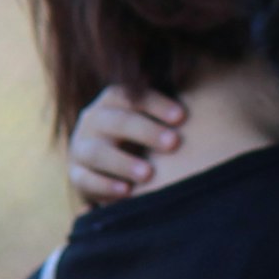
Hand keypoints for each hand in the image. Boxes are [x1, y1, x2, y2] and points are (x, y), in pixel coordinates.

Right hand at [69, 84, 186, 203]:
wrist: (110, 166)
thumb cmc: (147, 137)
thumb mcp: (155, 118)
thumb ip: (172, 109)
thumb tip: (202, 85)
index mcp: (113, 100)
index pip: (132, 95)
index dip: (156, 104)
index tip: (182, 117)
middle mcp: (93, 119)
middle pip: (116, 121)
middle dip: (145, 131)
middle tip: (173, 144)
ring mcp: (81, 147)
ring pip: (97, 152)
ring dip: (123, 162)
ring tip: (149, 174)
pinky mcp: (77, 175)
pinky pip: (86, 180)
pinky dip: (105, 186)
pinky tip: (127, 192)